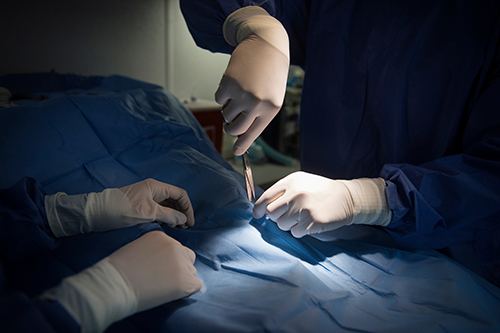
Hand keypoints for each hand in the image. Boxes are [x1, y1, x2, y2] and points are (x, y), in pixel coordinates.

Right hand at [41, 231, 201, 331]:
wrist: (115, 284)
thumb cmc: (118, 270)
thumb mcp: (137, 249)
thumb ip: (154, 252)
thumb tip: (163, 265)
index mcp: (161, 236)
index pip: (175, 248)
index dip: (168, 261)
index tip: (158, 270)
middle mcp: (175, 245)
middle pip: (187, 257)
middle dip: (179, 267)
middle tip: (164, 279)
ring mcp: (181, 263)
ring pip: (191, 272)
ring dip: (182, 279)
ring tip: (164, 288)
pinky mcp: (185, 281)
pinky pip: (197, 286)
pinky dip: (188, 291)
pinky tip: (175, 294)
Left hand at [45, 178, 194, 236]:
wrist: (98, 213)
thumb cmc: (123, 209)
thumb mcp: (148, 213)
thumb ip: (168, 215)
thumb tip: (183, 219)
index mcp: (156, 187)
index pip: (180, 194)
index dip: (188, 208)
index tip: (190, 223)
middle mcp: (154, 190)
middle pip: (175, 199)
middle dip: (182, 212)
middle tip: (184, 228)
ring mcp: (147, 198)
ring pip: (167, 205)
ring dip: (174, 216)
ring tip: (176, 228)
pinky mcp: (141, 206)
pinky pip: (159, 210)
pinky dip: (165, 218)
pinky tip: (166, 226)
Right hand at [217, 7, 288, 155]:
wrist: (266, 44)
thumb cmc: (270, 72)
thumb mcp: (272, 96)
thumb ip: (259, 115)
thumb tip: (242, 135)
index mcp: (271, 109)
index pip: (253, 133)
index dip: (243, 145)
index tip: (237, 152)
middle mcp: (257, 103)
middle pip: (235, 129)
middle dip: (230, 128)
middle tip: (230, 123)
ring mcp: (242, 94)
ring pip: (226, 114)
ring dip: (228, 107)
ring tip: (238, 93)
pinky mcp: (228, 84)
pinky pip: (219, 99)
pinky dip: (223, 92)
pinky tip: (234, 81)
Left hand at [253, 172, 390, 237]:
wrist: (347, 197)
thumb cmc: (320, 191)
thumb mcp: (300, 182)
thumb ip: (282, 192)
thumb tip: (261, 208)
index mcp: (291, 182)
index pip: (266, 198)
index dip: (259, 208)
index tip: (258, 214)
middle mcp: (296, 194)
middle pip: (271, 214)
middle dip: (276, 217)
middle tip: (288, 214)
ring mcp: (304, 209)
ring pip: (282, 225)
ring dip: (289, 224)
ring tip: (302, 216)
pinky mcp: (312, 222)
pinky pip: (295, 233)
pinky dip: (300, 231)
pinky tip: (309, 222)